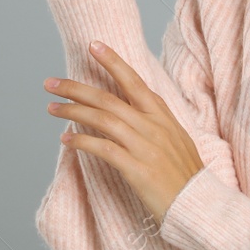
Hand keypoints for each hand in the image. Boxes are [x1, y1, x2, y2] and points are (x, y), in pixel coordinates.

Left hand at [44, 40, 204, 224]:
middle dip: (76, 88)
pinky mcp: (138, 169)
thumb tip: (130, 108)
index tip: (93, 45)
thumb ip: (154, 121)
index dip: (113, 62)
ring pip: (102, 120)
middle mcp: (153, 126)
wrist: (198, 205)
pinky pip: (103, 149)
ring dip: (72, 112)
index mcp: (162, 116)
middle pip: (108, 99)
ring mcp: (146, 147)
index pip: (134, 81)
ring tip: (52, 108)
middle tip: (51, 83)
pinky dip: (82, 142)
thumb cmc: (184, 174)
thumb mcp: (176, 138)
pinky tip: (65, 140)